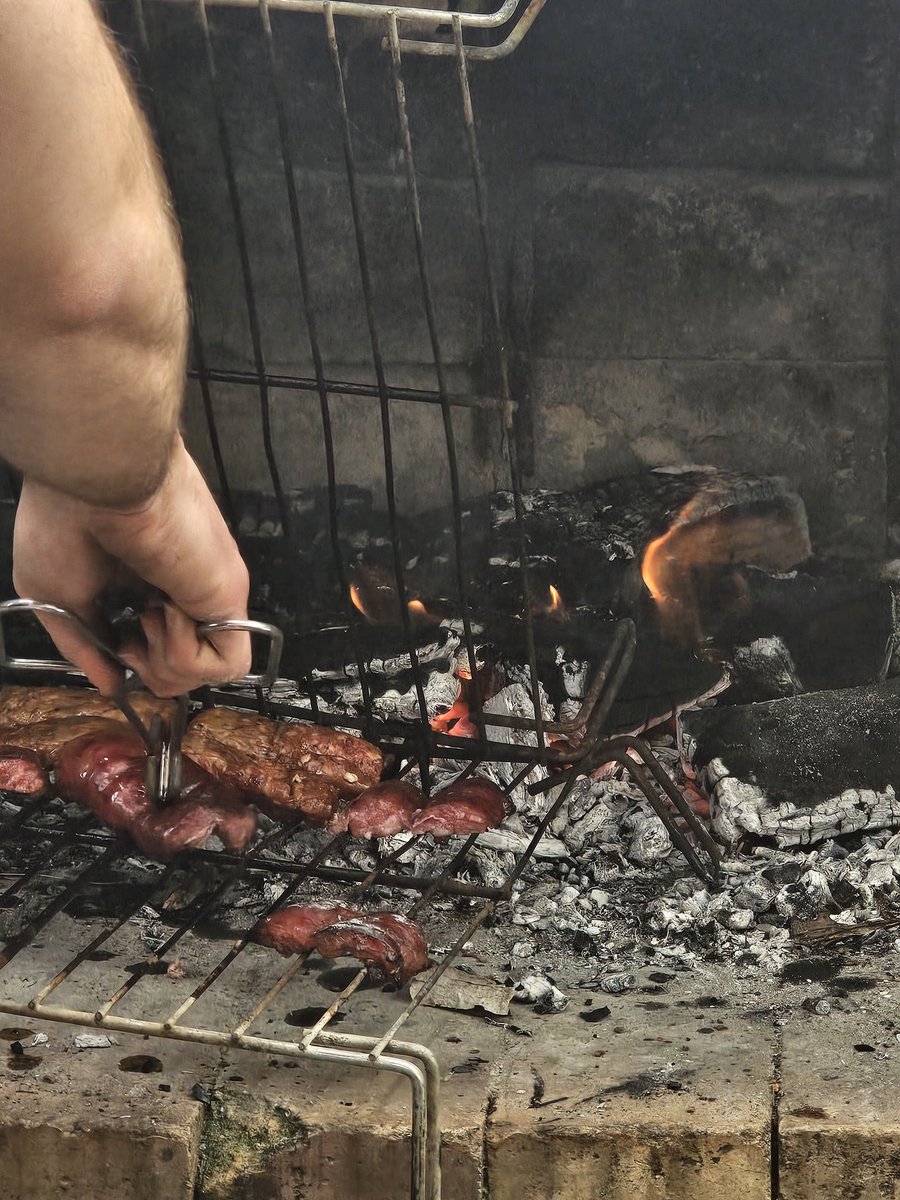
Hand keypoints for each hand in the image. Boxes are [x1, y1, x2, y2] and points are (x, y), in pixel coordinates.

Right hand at [12, 437, 250, 696]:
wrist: (95, 481)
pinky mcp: (230, 597)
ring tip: (149, 614)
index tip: (116, 642)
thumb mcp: (58, 600)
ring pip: (206, 674)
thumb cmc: (63, 525)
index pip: (156, 651)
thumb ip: (88, 649)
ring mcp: (207, 595)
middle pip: (183, 671)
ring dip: (165, 663)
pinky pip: (228, 664)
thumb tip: (113, 686)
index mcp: (142, 587)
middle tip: (131, 636)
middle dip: (150, 671)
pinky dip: (187, 657)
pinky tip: (166, 613)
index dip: (135, 662)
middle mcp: (180, 592)